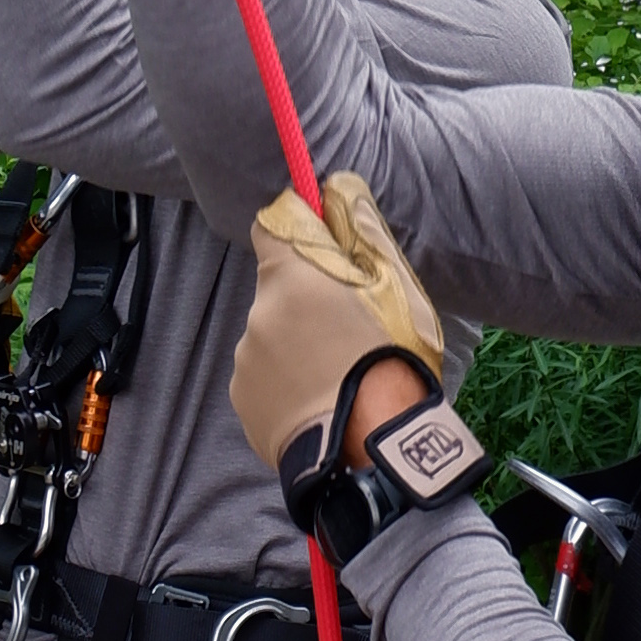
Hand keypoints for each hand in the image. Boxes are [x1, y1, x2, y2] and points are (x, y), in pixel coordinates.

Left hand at [229, 172, 445, 475]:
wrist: (368, 453)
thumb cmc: (389, 364)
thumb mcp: (396, 287)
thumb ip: (361, 231)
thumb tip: (336, 186)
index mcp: (290, 279)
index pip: (273, 226)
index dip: (299, 232)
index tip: (325, 248)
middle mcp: (256, 315)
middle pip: (279, 291)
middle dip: (309, 302)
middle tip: (352, 331)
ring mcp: (245, 363)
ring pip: (273, 338)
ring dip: (299, 348)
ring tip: (341, 375)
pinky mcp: (244, 404)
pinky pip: (268, 380)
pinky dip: (290, 386)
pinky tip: (324, 402)